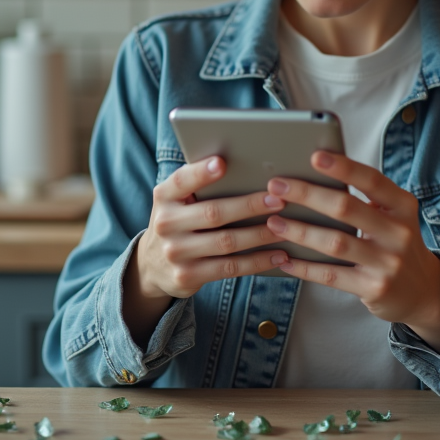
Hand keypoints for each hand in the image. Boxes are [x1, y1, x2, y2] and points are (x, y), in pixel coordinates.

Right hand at [135, 155, 290, 299]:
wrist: (153, 266)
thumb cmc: (179, 222)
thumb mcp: (177, 201)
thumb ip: (198, 186)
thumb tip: (243, 166)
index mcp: (164, 197)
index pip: (182, 180)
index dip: (201, 172)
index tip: (223, 163)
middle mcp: (166, 224)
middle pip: (213, 213)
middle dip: (249, 206)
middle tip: (278, 200)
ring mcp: (176, 253)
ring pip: (226, 242)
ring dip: (260, 235)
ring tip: (286, 228)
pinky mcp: (188, 277)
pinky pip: (230, 268)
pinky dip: (258, 262)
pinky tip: (278, 255)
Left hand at [264, 151, 439, 355]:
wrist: (423, 291)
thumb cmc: (394, 243)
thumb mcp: (392, 217)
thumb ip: (365, 200)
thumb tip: (313, 177)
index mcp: (402, 206)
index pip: (372, 180)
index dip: (343, 167)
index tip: (314, 155)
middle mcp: (399, 233)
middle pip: (347, 208)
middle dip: (307, 195)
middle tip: (276, 186)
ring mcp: (388, 263)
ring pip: (335, 243)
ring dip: (300, 231)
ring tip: (273, 222)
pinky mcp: (374, 289)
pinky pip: (331, 276)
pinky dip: (305, 268)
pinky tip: (285, 259)